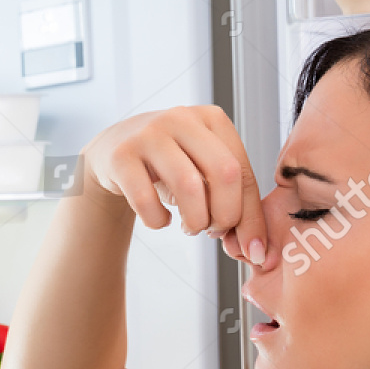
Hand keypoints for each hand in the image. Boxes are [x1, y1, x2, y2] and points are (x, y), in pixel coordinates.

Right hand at [81, 105, 267, 266]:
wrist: (113, 151)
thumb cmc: (169, 166)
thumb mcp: (204, 173)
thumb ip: (233, 202)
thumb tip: (256, 250)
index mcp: (212, 119)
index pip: (243, 171)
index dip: (250, 216)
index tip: (250, 249)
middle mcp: (182, 118)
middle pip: (224, 174)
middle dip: (225, 216)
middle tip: (213, 230)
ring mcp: (149, 134)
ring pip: (189, 186)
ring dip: (194, 221)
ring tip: (189, 227)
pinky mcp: (121, 156)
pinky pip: (147, 200)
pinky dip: (158, 221)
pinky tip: (160, 220)